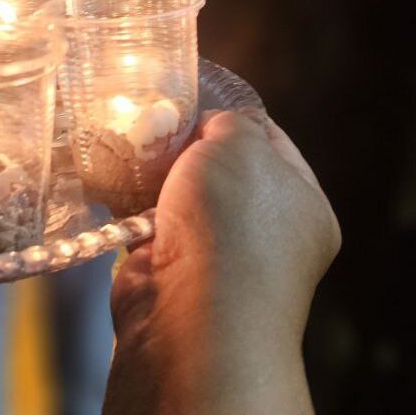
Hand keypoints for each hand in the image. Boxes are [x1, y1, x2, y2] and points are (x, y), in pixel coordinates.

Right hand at [103, 109, 340, 414]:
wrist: (192, 314)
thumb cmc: (233, 222)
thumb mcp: (242, 143)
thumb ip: (232, 121)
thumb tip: (211, 129)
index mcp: (304, 204)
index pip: (271, 143)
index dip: (234, 117)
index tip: (196, 100)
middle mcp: (266, 235)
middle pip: (221, 169)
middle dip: (186, 146)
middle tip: (155, 123)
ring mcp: (216, 258)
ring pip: (179, 196)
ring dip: (153, 175)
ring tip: (128, 146)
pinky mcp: (167, 272)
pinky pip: (146, 223)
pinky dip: (128, 205)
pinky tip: (111, 181)